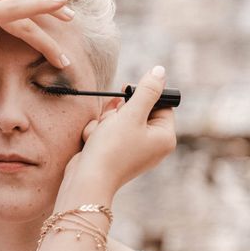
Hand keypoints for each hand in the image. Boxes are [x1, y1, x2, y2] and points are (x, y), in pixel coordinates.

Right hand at [62, 66, 176, 197]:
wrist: (87, 180)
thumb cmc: (112, 149)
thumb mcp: (131, 115)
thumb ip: (146, 91)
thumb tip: (159, 71)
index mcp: (164, 137)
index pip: (161, 105)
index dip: (142, 96)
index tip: (126, 92)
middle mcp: (152, 145)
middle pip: (137, 111)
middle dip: (118, 112)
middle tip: (111, 119)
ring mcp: (132, 151)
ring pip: (118, 121)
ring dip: (104, 122)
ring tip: (99, 134)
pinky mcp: (114, 154)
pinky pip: (107, 134)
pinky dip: (97, 134)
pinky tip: (91, 142)